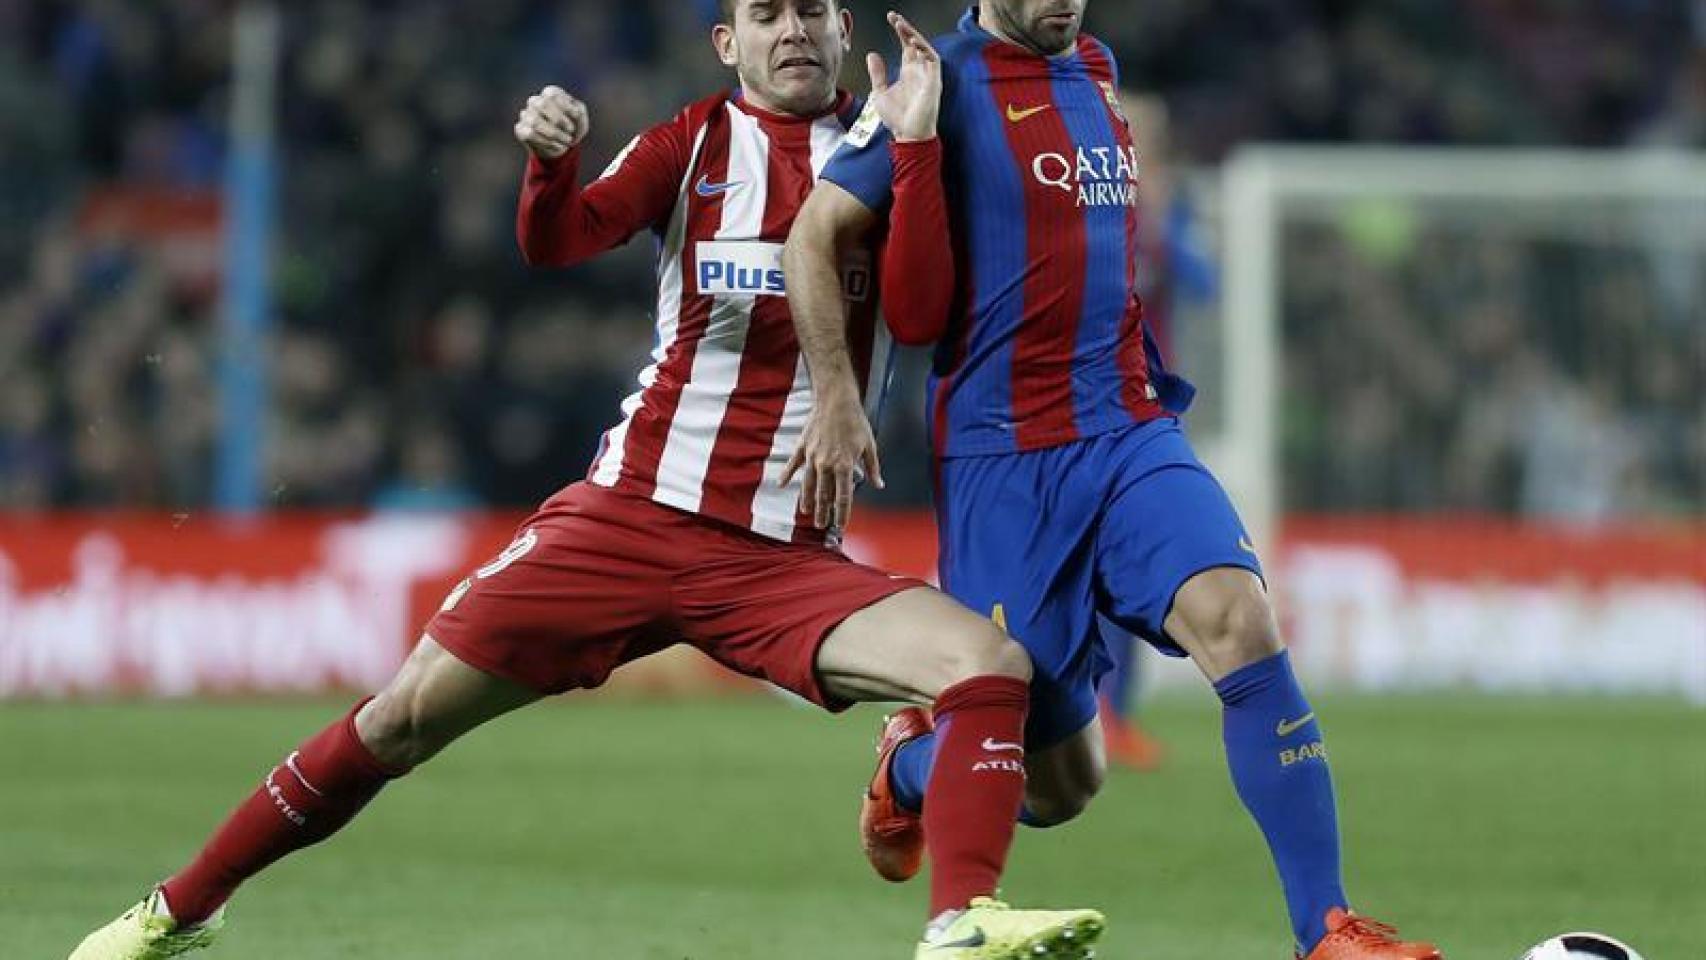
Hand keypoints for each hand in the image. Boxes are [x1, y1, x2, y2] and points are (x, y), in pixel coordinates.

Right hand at [514, 85, 588, 159]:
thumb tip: (572, 112)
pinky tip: (558, 146)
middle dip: (559, 120)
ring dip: (555, 134)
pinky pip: (530, 134)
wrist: (562, 145)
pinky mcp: (520, 129)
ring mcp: (526, 115)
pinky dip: (547, 142)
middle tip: (571, 131)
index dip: (566, 107)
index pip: (553, 94)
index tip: (576, 117)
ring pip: (535, 121)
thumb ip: (578, 113)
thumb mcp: (581, 120)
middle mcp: (535, 101)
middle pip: (542, 104)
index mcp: (550, 93)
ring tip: (567, 141)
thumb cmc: (573, 127)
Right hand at [780, 391, 884, 529]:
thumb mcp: (870, 445)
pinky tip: (781, 485)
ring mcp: (812, 457)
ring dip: (807, 500)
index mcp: (844, 466)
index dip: (842, 513)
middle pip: (824, 495)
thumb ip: (872, 468)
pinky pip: (793, 464)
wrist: (836, 401)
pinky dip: (787, 475)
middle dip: (823, 512)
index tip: (841, 525)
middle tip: (821, 525)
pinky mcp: (802, 447)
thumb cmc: (855, 422)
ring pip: (808, 484)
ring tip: (806, 512)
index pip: (843, 497)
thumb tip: (878, 484)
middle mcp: (826, 465)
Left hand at [866, 12, 941, 142]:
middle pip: (915, 43)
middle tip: (894, 17)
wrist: (908, 135)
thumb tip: (871, 55)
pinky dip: (924, 49)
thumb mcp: (880, 92)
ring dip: (913, 35)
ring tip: (901, 26)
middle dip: (906, 28)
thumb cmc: (898, 119)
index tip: (891, 19)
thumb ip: (877, 73)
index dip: (900, 32)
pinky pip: (933, 59)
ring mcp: (928, 75)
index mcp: (908, 72)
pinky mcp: (934, 81)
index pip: (906, 46)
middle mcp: (919, 71)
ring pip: (924, 48)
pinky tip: (912, 43)